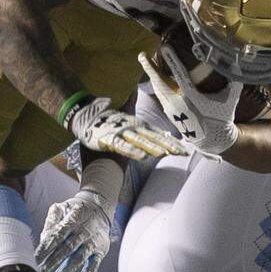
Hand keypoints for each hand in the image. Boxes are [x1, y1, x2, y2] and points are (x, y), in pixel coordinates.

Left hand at [36, 190, 110, 271]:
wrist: (99, 208)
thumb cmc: (74, 211)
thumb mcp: (62, 208)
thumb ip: (51, 222)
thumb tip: (43, 239)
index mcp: (73, 219)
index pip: (58, 234)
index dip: (47, 247)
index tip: (37, 258)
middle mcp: (84, 230)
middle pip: (68, 248)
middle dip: (54, 261)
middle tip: (43, 271)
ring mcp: (93, 241)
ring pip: (80, 258)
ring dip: (67, 270)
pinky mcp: (100, 250)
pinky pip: (95, 264)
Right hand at [67, 96, 188, 160]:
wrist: (85, 115)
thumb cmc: (109, 119)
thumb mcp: (129, 118)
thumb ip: (145, 120)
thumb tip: (160, 123)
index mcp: (139, 124)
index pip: (159, 134)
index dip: (172, 142)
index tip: (185, 150)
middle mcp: (133, 127)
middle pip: (154, 138)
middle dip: (168, 146)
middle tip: (182, 153)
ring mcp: (121, 132)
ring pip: (140, 141)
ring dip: (152, 147)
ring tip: (164, 154)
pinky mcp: (109, 139)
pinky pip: (122, 145)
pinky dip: (132, 150)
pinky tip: (141, 156)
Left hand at [139, 47, 241, 155]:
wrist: (212, 140)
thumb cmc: (221, 118)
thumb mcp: (230, 100)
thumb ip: (234, 82)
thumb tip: (238, 64)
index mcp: (190, 97)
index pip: (178, 74)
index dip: (172, 60)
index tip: (164, 49)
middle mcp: (177, 103)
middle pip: (159, 81)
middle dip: (150, 68)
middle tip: (142, 55)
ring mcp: (171, 109)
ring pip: (157, 88)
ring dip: (151, 75)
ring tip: (146, 62)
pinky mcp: (169, 113)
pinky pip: (160, 95)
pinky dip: (156, 85)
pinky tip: (155, 78)